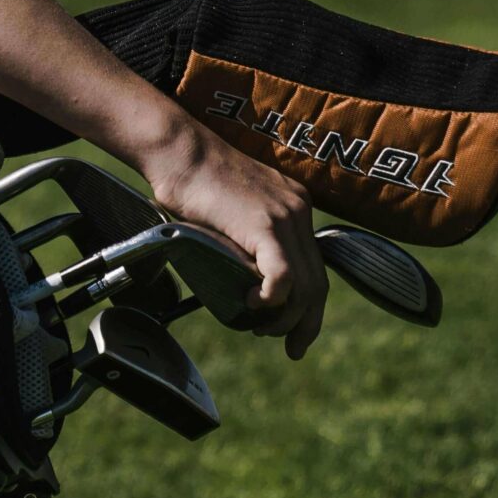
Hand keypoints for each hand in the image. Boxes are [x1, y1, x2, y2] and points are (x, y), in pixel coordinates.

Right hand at [136, 122, 326, 358]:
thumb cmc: (189, 179)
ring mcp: (286, 216)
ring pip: (305, 285)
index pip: (316, 268)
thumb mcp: (230, 212)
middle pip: (319, 282)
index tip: (298, 334)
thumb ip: (244, 240)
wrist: (178, 150)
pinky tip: (252, 303)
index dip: (311, 307)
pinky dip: (271, 299)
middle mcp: (298, 210)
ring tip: (261, 327)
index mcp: (294, 206)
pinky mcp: (266, 224)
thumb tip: (240, 278)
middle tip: (291, 347)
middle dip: (307, 323)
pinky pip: (284, 276)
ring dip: (286, 318)